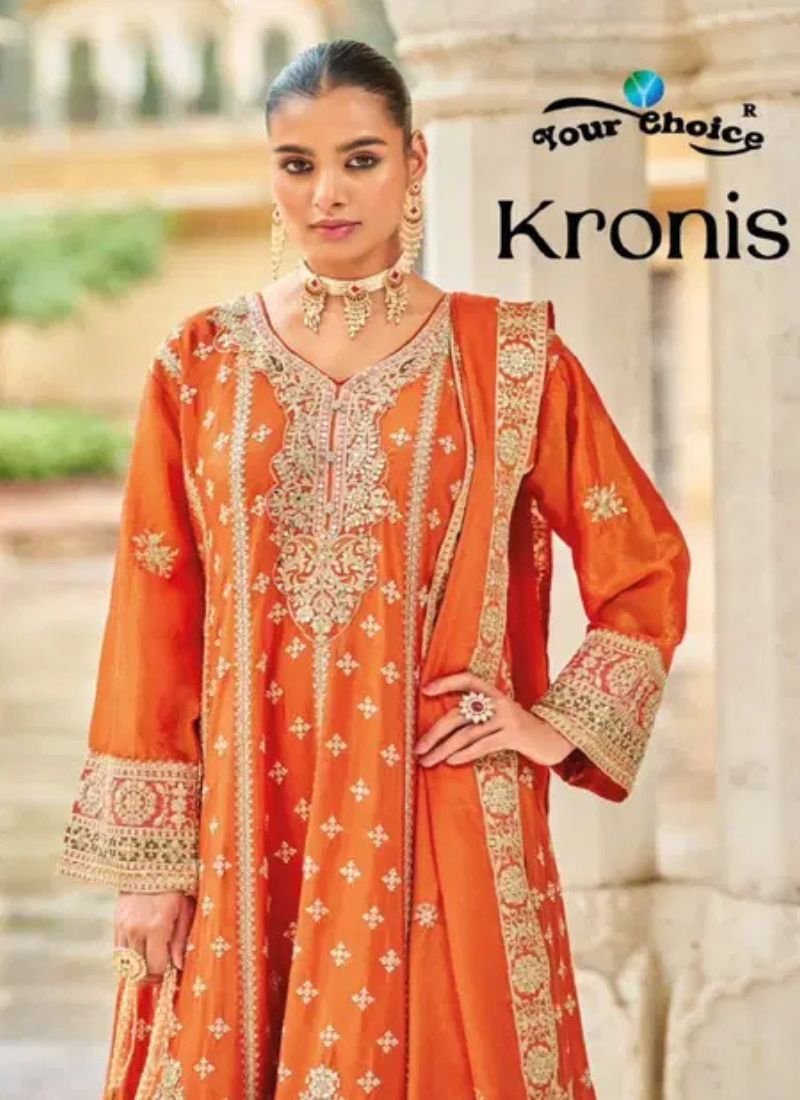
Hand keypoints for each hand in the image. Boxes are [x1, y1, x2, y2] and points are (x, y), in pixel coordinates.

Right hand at [114, 891, 194, 978]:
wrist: (151, 865)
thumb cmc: (175, 887)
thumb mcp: (185, 910)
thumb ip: (181, 940)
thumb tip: (178, 966)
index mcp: (157, 927)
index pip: (154, 967)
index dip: (161, 975)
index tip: (167, 973)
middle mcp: (137, 930)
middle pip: (138, 970)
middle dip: (149, 974)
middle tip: (158, 970)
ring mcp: (124, 927)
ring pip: (126, 963)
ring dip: (137, 966)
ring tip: (149, 959)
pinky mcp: (116, 923)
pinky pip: (118, 951)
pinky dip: (128, 955)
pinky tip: (140, 948)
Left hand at [416, 671, 573, 767]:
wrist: (551, 739)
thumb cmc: (518, 729)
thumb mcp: (499, 715)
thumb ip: (478, 714)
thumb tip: (443, 729)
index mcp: (493, 693)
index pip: (467, 679)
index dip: (447, 683)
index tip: (425, 690)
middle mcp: (498, 702)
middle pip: (459, 715)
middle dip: (434, 733)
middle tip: (417, 747)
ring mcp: (506, 718)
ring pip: (466, 734)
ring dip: (443, 749)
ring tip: (427, 760)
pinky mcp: (513, 735)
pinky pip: (483, 745)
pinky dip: (464, 754)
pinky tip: (450, 761)